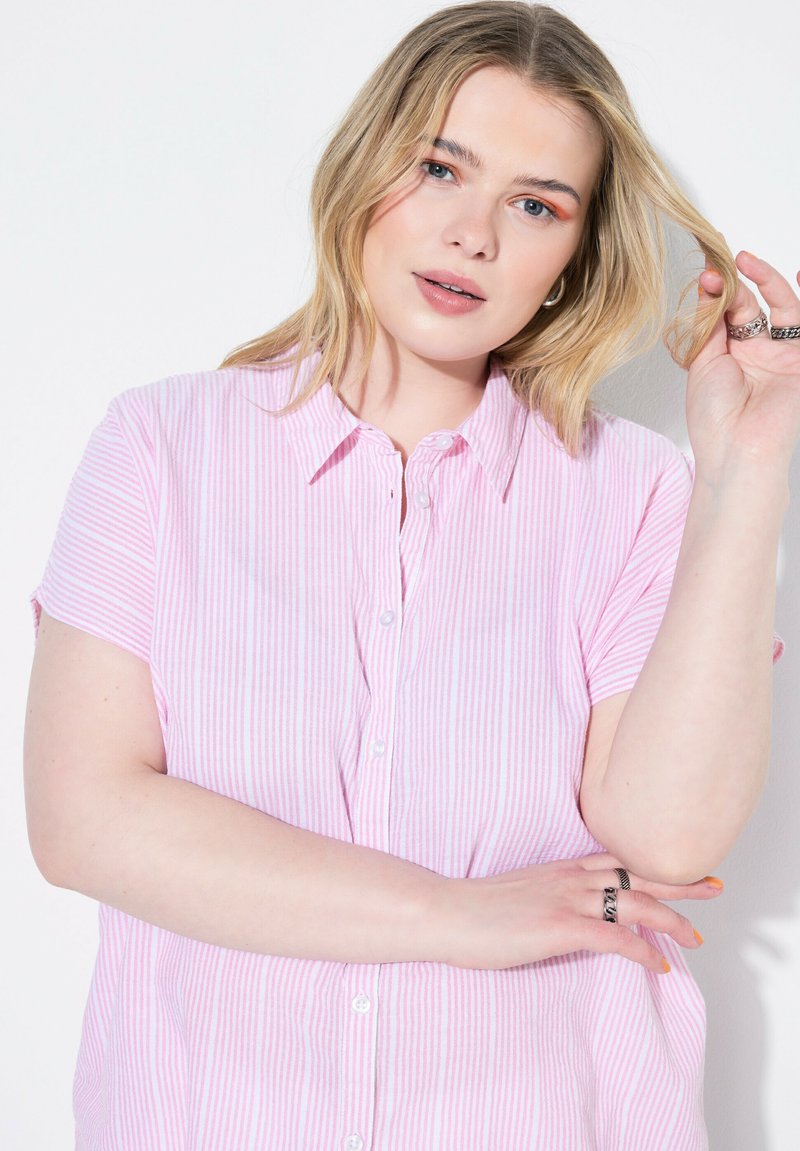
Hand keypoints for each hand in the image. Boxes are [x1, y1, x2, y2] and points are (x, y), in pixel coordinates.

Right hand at [432, 852, 721, 973]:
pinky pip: (615, 938)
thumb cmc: (475, 909)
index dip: (655, 866)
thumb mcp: (521, 892)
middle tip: (714, 886)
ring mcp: (566, 900)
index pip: (619, 861)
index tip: (683, 870)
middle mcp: (571, 878)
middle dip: (680, 881)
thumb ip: (551, 895)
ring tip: (695, 937)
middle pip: (638, 873)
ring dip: (672, 919)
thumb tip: (572, 912)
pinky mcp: (559, 927)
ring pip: (635, 902)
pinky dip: (642, 951)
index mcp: (562, 868)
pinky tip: (658, 964)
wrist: (445, 912)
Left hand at [688, 251, 799, 481]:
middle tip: (723, 266)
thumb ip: (709, 324)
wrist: (736, 449)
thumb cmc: (714, 418)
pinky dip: (798, 297)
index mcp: (727, 356)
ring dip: (766, 281)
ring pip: (780, 307)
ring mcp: (780, 355)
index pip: (724, 313)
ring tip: (746, 262)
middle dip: (736, 283)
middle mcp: (755, 353)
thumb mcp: (702, 363)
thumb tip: (709, 284)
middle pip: (750, 306)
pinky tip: (797, 276)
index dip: (716, 291)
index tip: (705, 272)